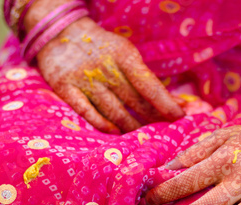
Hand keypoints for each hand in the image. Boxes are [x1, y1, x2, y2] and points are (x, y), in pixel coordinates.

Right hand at [36, 17, 183, 132]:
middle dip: (153, 118)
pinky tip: (116, 132)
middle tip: (166, 132)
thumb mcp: (126, 54)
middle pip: (134, 101)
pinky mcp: (65, 88)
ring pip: (114, 111)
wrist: (60, 32)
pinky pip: (87, 112)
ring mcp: (84, 79)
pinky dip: (103, 124)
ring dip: (132, 127)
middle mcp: (105, 68)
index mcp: (123, 55)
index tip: (180, 116)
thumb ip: (146, 78)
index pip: (149, 84)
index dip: (166, 103)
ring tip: (144, 136)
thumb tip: (176, 103)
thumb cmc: (103, 49)